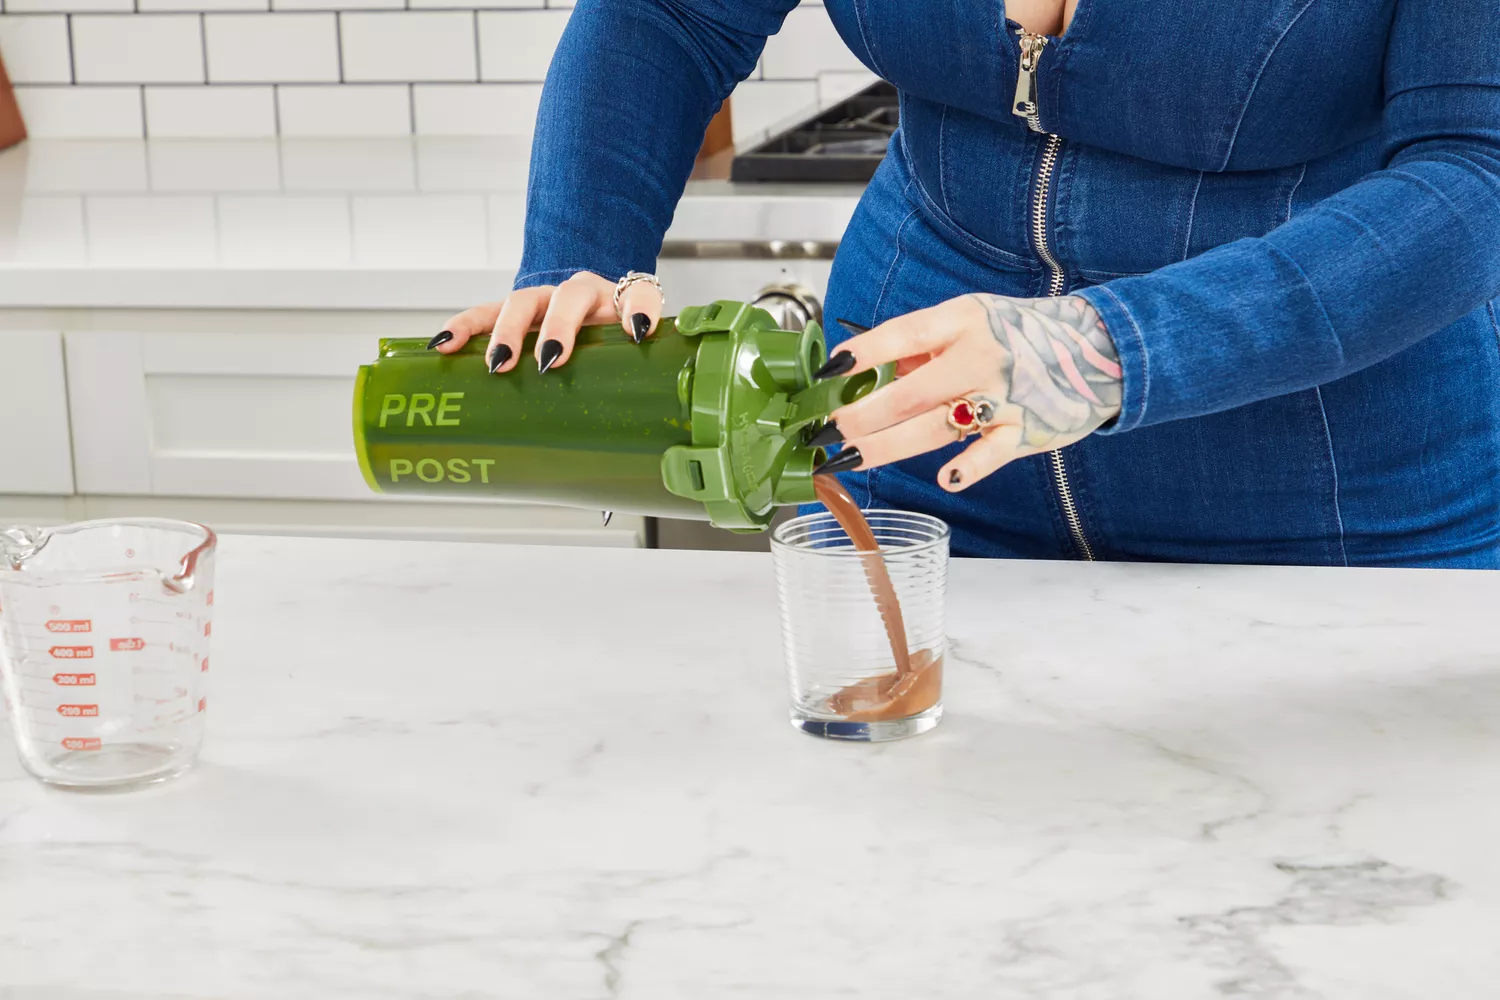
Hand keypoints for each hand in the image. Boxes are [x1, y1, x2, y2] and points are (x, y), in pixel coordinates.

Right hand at [427, 271, 663, 372]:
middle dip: (556, 328)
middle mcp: (580, 292)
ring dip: (507, 331)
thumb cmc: (608, 342)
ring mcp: (544, 299)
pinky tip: (444, 345)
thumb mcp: (628, 355)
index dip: (639, 310)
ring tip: (495, 362)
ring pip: (522, 302)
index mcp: (619, 300)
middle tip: (547, 362)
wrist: (588, 315)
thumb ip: (638, 372)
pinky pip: (484, 313)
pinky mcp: (512, 311)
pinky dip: (463, 327)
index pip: (638, 295)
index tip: (638, 332)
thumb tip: (632, 407)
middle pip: (568, 298)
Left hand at [812, 294, 1122, 490]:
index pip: (903, 335)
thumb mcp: (970, 320)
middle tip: (826, 430)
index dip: (863, 353)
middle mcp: (981, 357)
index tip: (828, 371)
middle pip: (910, 392)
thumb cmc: (1019, 334)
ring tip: (849, 458)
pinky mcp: (1024, 431)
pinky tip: (945, 479)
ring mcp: (1004, 396)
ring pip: (936, 426)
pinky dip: (970, 467)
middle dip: (861, 414)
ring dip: (887, 445)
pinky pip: (992, 453)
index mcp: (964, 321)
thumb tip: (866, 368)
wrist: (1097, 348)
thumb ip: (922, 345)